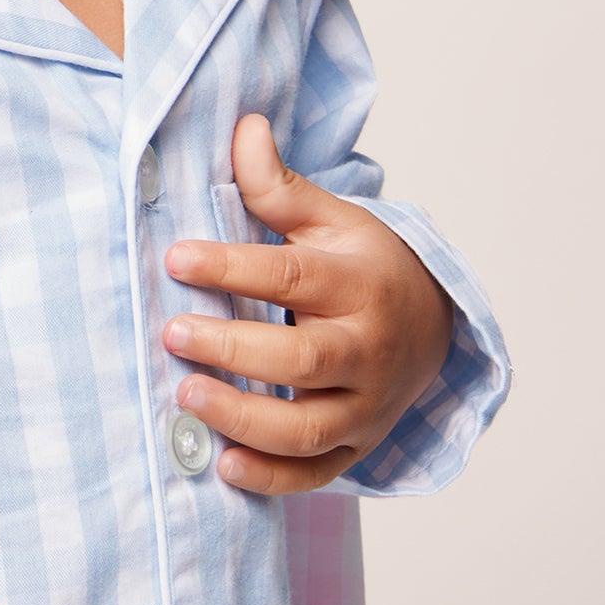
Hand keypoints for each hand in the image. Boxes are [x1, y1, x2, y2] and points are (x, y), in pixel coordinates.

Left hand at [160, 116, 453, 493]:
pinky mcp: (358, 446)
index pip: (293, 276)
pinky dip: (271, 477)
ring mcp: (366, 405)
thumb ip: (279, 185)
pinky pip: (317, 473)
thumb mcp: (330, 219)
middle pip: (304, 357)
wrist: (431, 324)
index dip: (232, 266)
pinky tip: (222, 465)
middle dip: (234, 349)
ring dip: (245, 418)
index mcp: (359, 284)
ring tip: (185, 395)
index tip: (176, 257)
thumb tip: (243, 127)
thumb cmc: (362, 265)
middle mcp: (368, 349)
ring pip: (309, 426)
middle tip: (173, 332)